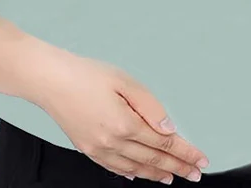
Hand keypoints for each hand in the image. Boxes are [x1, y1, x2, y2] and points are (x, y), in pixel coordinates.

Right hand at [38, 53, 208, 183]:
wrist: (49, 80)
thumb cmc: (83, 74)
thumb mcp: (122, 80)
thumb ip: (149, 105)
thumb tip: (167, 126)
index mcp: (124, 124)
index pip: (164, 143)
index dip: (186, 152)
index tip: (200, 159)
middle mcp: (112, 142)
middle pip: (153, 159)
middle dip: (178, 167)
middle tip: (195, 174)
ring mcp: (98, 149)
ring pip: (135, 168)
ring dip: (157, 173)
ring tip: (173, 176)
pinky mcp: (87, 148)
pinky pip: (115, 168)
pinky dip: (131, 173)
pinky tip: (138, 174)